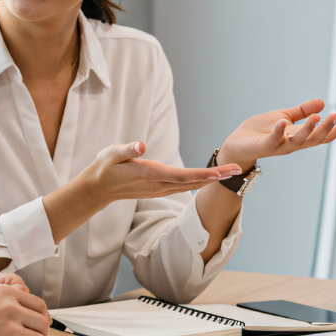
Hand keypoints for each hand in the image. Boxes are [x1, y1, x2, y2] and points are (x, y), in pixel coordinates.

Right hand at [82, 141, 241, 203]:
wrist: (98, 188)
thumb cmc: (104, 167)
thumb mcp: (111, 153)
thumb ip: (127, 149)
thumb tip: (141, 146)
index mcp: (150, 174)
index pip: (181, 175)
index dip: (202, 174)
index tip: (220, 171)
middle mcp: (158, 184)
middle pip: (192, 182)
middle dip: (215, 176)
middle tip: (238, 169)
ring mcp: (160, 189)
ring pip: (190, 185)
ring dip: (211, 179)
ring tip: (230, 172)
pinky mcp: (159, 189)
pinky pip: (184, 186)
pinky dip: (200, 182)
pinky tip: (210, 178)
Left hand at [218, 98, 335, 170]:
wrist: (237, 143)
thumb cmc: (260, 132)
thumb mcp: (284, 117)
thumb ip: (302, 112)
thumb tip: (322, 103)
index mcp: (298, 136)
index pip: (321, 135)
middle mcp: (291, 143)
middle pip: (314, 139)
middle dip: (327, 129)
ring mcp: (278, 146)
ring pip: (297, 141)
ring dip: (307, 129)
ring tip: (316, 117)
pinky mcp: (263, 146)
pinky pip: (273, 140)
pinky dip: (278, 131)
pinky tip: (283, 122)